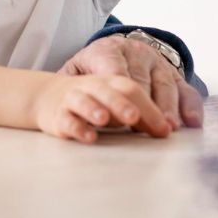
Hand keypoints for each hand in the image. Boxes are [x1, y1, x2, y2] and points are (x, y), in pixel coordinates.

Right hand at [33, 74, 171, 142]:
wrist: (50, 95)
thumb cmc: (95, 99)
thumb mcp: (118, 98)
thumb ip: (142, 112)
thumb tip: (167, 130)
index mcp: (113, 81)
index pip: (133, 89)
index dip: (150, 107)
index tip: (165, 128)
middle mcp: (95, 86)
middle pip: (110, 92)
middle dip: (123, 105)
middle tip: (135, 118)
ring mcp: (75, 99)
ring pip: (85, 101)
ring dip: (95, 109)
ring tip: (104, 119)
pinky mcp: (58, 115)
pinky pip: (67, 120)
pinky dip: (77, 127)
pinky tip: (89, 136)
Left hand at [57, 35, 203, 130]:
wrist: (117, 48)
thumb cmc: (93, 67)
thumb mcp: (76, 69)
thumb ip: (69, 83)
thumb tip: (61, 103)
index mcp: (107, 50)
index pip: (113, 71)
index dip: (116, 93)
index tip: (118, 115)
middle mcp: (135, 52)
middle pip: (141, 80)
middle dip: (142, 104)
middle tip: (142, 126)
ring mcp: (157, 62)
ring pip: (164, 84)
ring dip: (167, 107)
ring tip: (167, 127)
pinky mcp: (173, 73)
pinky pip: (185, 88)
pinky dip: (190, 106)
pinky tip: (192, 123)